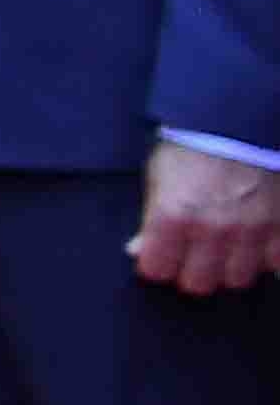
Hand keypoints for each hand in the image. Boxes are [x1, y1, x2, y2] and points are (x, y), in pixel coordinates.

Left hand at [132, 139, 279, 295]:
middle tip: (192, 257)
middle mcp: (212, 229)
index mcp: (173, 216)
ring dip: (229, 268)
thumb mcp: (158, 176)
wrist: (239, 120)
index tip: (161, 255)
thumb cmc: (191, 146)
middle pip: (198, 283)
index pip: (156, 269)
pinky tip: (256, 244)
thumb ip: (150, 218)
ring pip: (238, 279)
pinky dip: (265, 259)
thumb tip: (138, 249)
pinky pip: (275, 264)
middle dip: (192, 273)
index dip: (157, 264)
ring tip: (225, 251)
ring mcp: (250, 230)